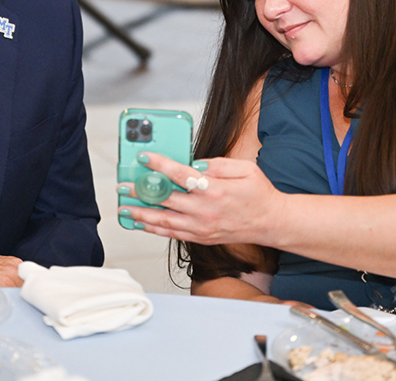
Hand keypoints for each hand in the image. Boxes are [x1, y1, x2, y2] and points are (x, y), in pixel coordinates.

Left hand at [118, 154, 285, 246]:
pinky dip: (155, 229)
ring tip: (124, 209)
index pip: (180, 174)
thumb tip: (193, 164)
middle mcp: (204, 210)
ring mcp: (201, 227)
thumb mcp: (244, 168)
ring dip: (141, 215)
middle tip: (123, 186)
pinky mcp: (201, 238)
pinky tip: (142, 224)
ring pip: (164, 221)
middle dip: (141, 192)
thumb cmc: (259, 194)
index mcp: (214, 189)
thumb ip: (217, 163)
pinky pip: (172, 234)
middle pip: (165, 199)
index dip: (159, 165)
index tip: (144, 158)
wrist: (271, 223)